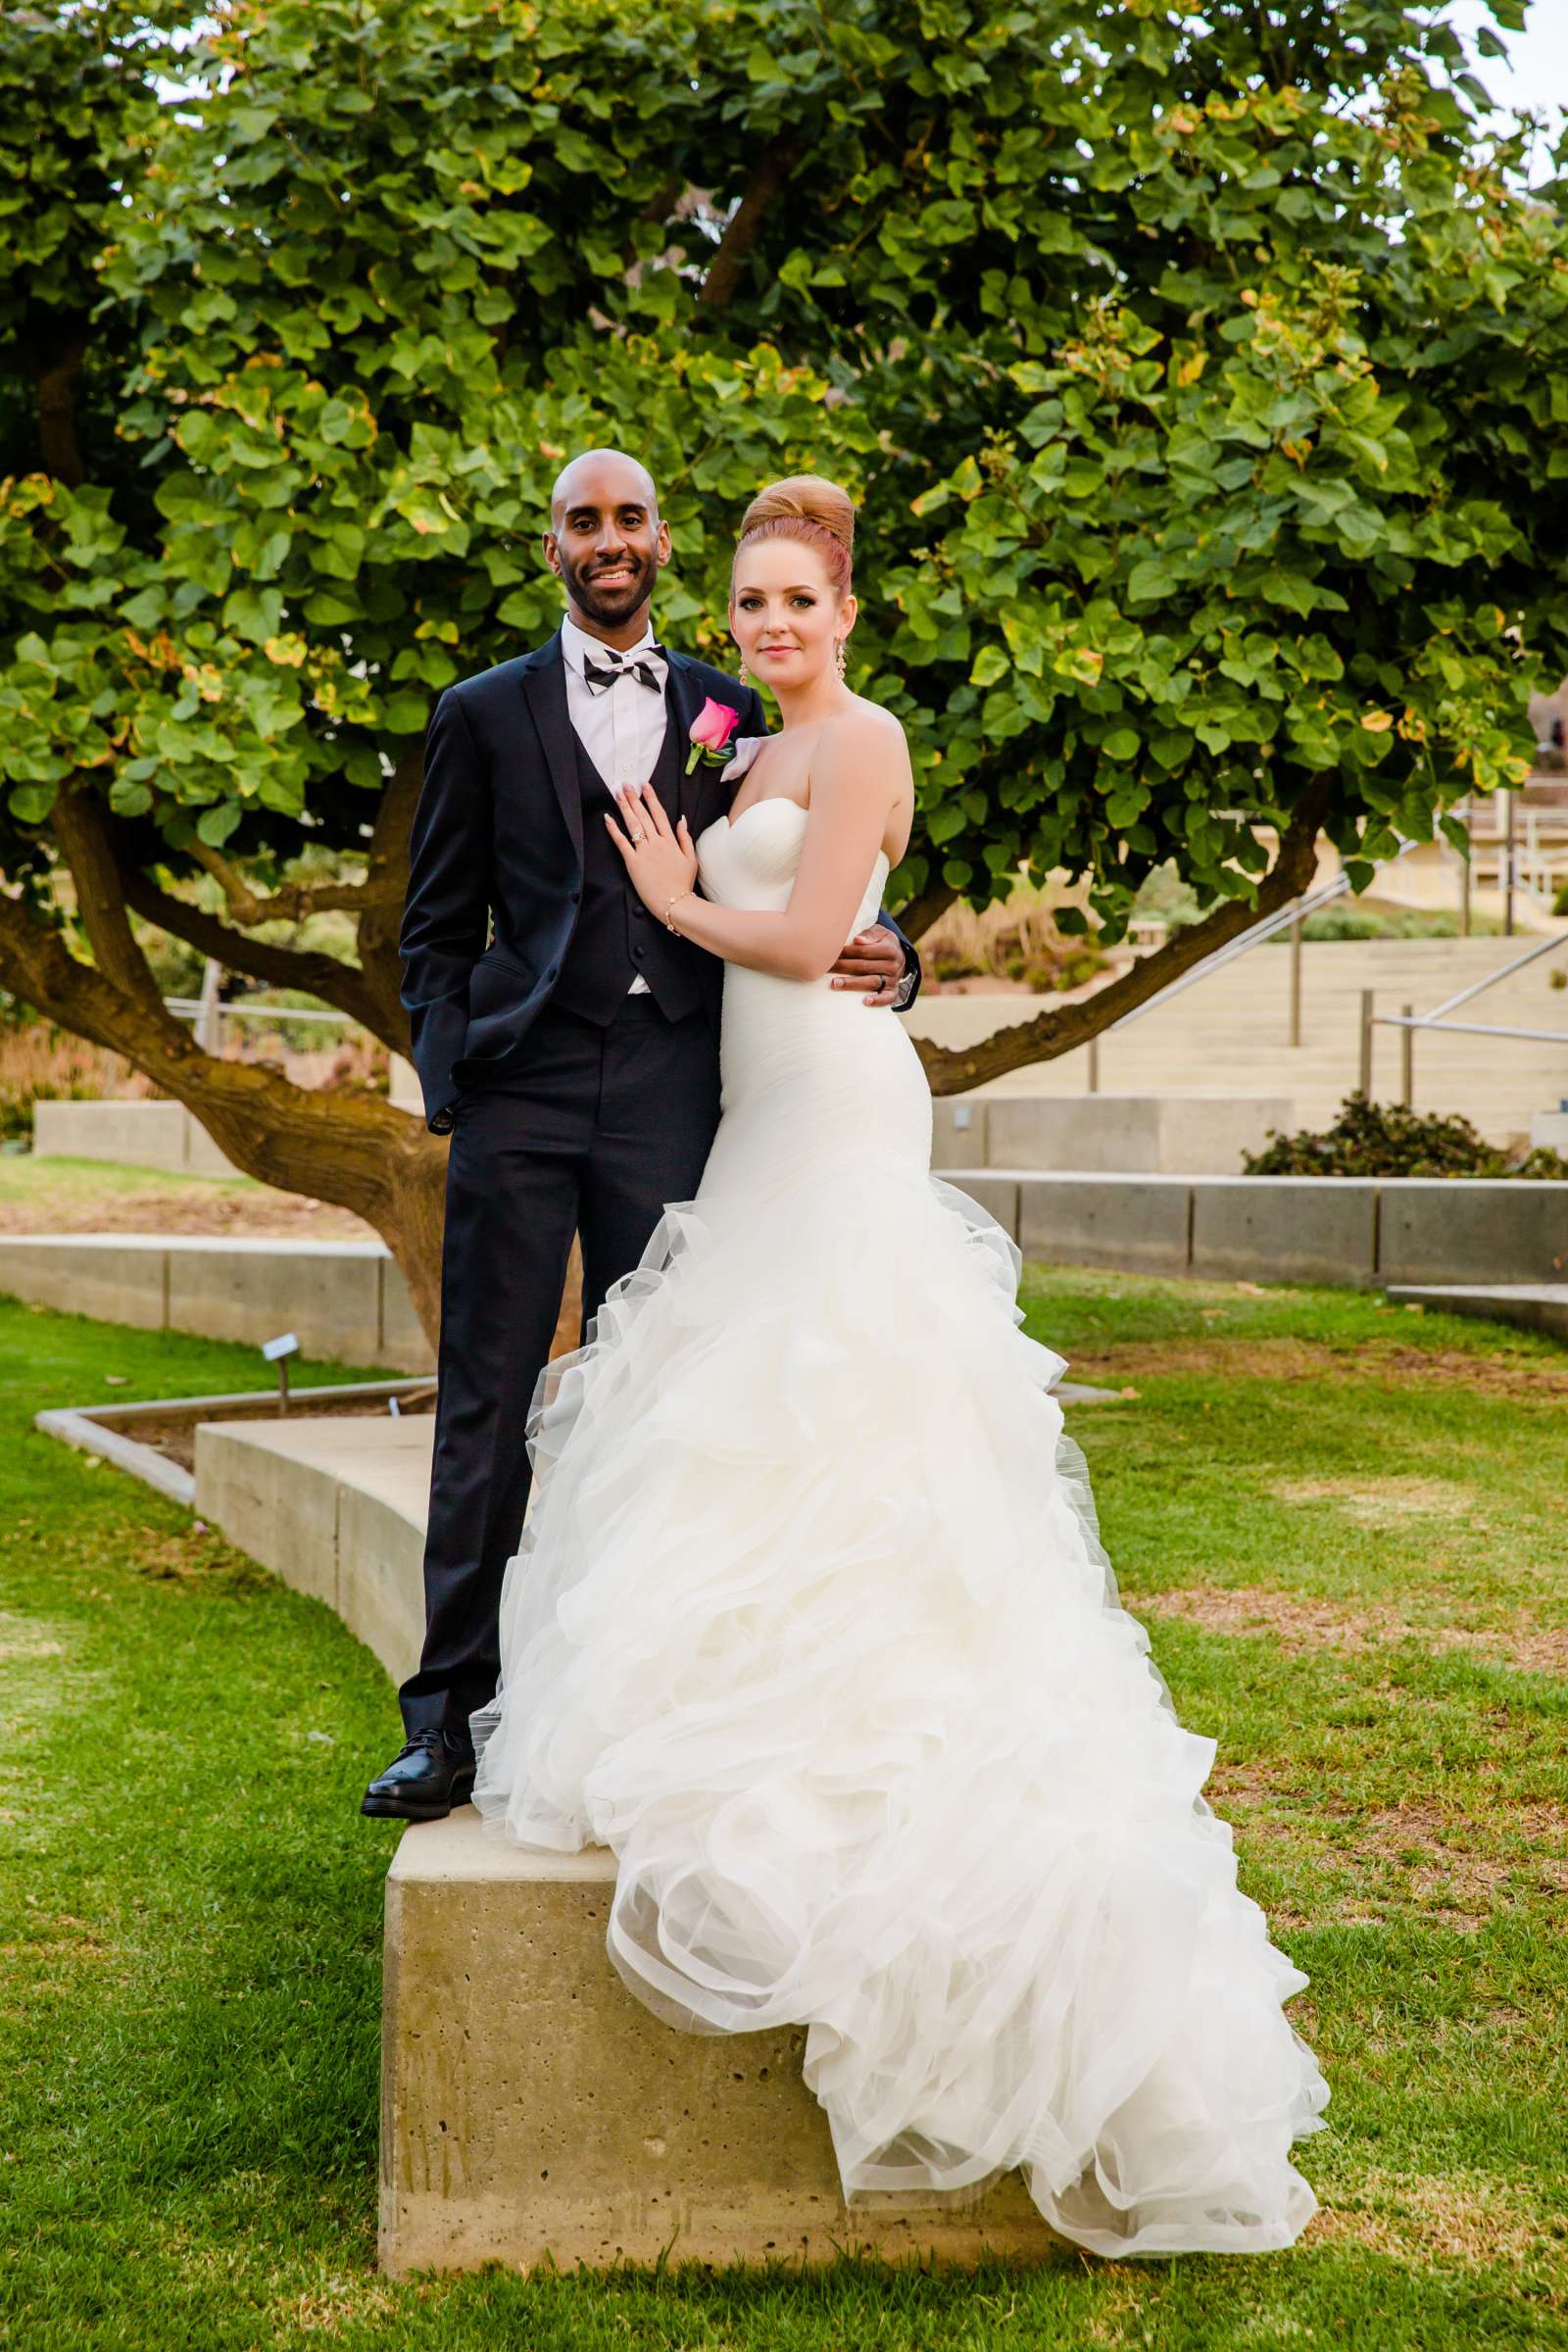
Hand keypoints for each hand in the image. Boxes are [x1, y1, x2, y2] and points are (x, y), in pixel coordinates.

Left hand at [605, 780, 698, 923]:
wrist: (675, 903)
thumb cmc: (683, 883)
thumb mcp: (691, 859)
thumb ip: (685, 838)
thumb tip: (681, 820)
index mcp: (671, 841)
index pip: (659, 814)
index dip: (651, 798)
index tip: (645, 786)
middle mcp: (657, 842)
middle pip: (643, 816)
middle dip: (634, 798)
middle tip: (626, 785)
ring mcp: (644, 852)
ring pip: (633, 825)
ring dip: (625, 807)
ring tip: (618, 794)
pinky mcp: (633, 862)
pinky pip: (622, 842)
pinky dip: (614, 829)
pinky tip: (608, 818)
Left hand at [829, 922, 905, 1008]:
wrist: (899, 957)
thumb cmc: (882, 943)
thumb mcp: (880, 933)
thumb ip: (869, 934)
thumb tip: (857, 940)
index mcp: (889, 949)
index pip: (864, 951)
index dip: (846, 952)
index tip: (831, 953)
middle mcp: (892, 965)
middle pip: (864, 966)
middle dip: (843, 967)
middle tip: (826, 968)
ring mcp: (893, 979)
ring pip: (871, 982)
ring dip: (852, 984)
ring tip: (835, 984)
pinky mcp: (893, 991)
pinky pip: (887, 998)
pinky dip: (878, 1001)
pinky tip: (865, 1001)